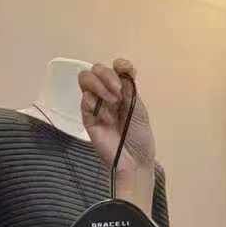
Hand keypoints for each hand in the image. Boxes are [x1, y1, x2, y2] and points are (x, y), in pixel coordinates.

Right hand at [78, 58, 155, 226]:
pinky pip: (85, 100)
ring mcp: (96, 105)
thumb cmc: (140, 138)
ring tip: (113, 102)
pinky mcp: (87, 118)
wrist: (135, 161)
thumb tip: (122, 70)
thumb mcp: (139, 109)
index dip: (120, 65)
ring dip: (99, 85)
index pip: (116, 68)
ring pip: (85, 79)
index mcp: (122, 92)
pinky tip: (107, 117)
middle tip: (119, 93)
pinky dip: (96, 103)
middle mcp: (107, 95)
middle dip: (107, 75)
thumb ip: (130, 89)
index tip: (126, 71)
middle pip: (96, 69)